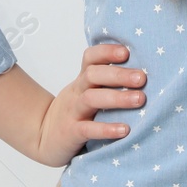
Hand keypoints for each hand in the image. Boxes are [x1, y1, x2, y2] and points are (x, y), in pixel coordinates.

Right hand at [31, 43, 146, 166]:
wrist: (43, 135)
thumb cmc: (74, 111)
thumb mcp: (85, 91)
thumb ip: (106, 82)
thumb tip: (144, 73)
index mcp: (82, 80)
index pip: (90, 58)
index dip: (107, 51)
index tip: (127, 52)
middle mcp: (77, 92)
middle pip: (93, 75)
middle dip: (119, 74)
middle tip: (142, 78)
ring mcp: (73, 112)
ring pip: (91, 99)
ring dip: (117, 98)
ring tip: (140, 100)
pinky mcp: (71, 133)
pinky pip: (88, 129)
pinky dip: (107, 129)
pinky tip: (125, 130)